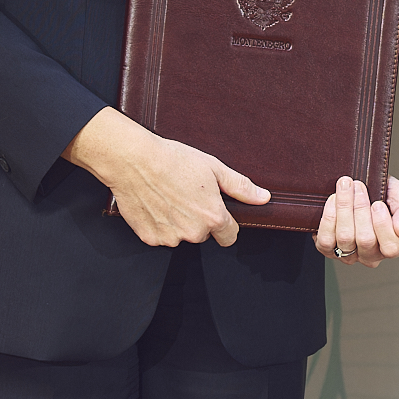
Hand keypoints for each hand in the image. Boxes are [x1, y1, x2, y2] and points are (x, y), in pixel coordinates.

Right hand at [62, 107, 269, 246]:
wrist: (135, 161)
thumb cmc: (174, 160)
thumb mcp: (214, 168)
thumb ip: (240, 187)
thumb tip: (263, 198)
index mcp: (213, 217)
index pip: (230, 236)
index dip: (226, 224)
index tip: (217, 212)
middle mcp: (193, 233)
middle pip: (203, 234)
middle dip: (199, 220)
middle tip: (187, 195)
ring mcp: (170, 238)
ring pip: (181, 235)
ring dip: (178, 222)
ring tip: (169, 196)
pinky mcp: (150, 238)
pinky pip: (161, 235)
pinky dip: (159, 224)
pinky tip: (155, 203)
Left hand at [314, 175, 398, 267]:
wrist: (360, 186)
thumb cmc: (383, 194)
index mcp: (392, 246)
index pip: (391, 248)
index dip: (383, 225)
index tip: (378, 203)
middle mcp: (370, 255)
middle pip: (366, 240)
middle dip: (361, 208)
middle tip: (359, 186)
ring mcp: (348, 255)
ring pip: (346, 238)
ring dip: (344, 207)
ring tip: (346, 186)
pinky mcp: (328, 249)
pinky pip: (326, 239)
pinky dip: (329, 216)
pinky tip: (333, 199)